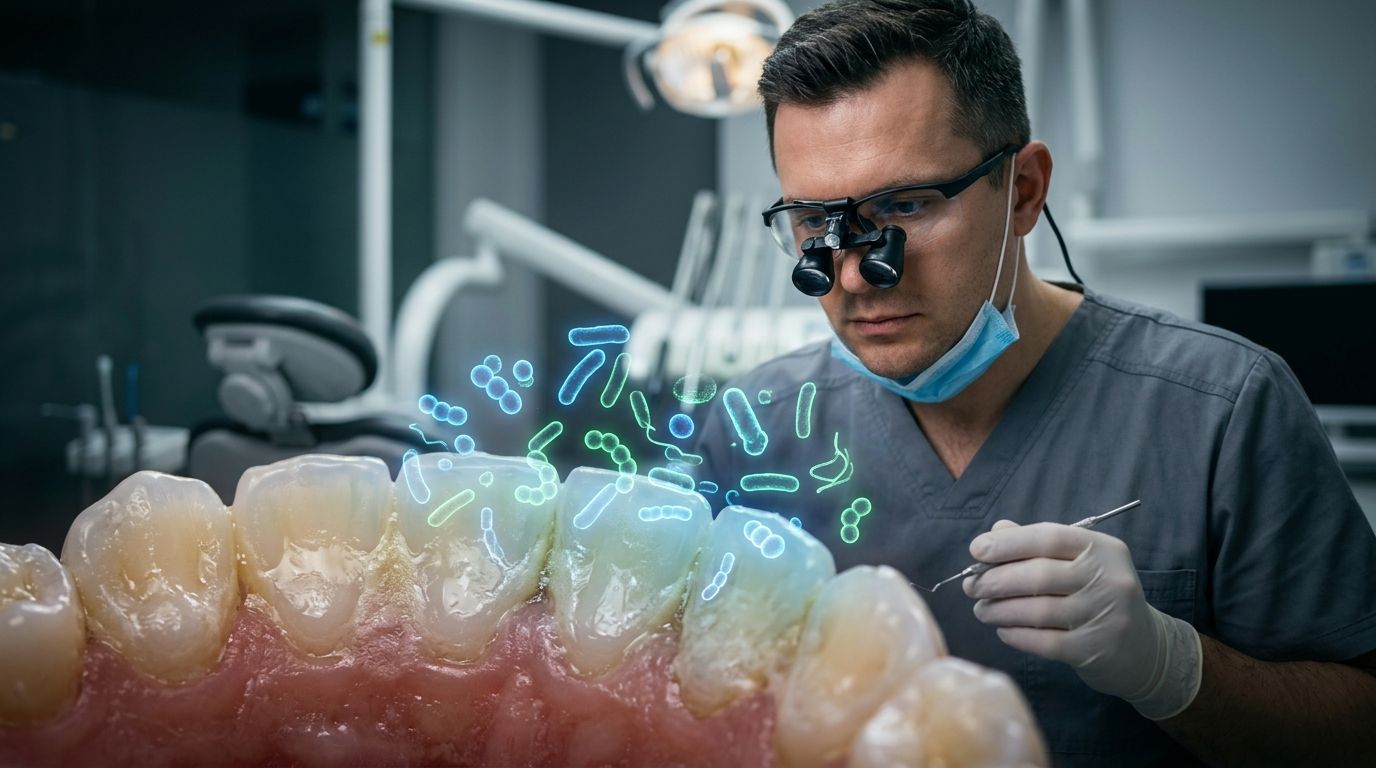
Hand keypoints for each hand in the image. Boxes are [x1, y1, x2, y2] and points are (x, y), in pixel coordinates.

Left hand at [964, 520, 1201, 719]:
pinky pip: (1043, 641)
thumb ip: (1039, 545)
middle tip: (971, 585)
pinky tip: (1003, 630)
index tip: (976, 550)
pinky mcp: (1095, 650)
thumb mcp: (1081, 563)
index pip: (1049, 538)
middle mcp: (1107, 579)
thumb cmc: (1100, 596)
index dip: (1008, 543)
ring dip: (999, 609)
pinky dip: (1016, 634)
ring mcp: (1104, 616)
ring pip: (1037, 610)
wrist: (1145, 649)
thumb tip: (996, 531)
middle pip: (1038, 575)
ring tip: (981, 609)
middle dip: (995, 580)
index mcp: (1102, 549)